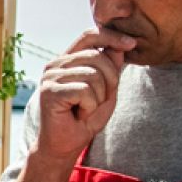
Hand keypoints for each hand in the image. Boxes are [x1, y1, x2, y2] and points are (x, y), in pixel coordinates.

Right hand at [33, 28, 135, 161]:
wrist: (65, 146)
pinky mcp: (49, 92)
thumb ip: (111, 69)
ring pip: (93, 75)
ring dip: (98, 98)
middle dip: (110, 80)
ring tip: (85, 109)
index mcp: (67, 60)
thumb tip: (118, 47)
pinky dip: (89, 107)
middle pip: (97, 56)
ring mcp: (50, 77)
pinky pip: (84, 91)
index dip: (112, 36)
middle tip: (98, 101)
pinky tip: (78, 115)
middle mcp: (55, 65)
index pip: (89, 35)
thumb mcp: (106, 91)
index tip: (132, 44)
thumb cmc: (84, 120)